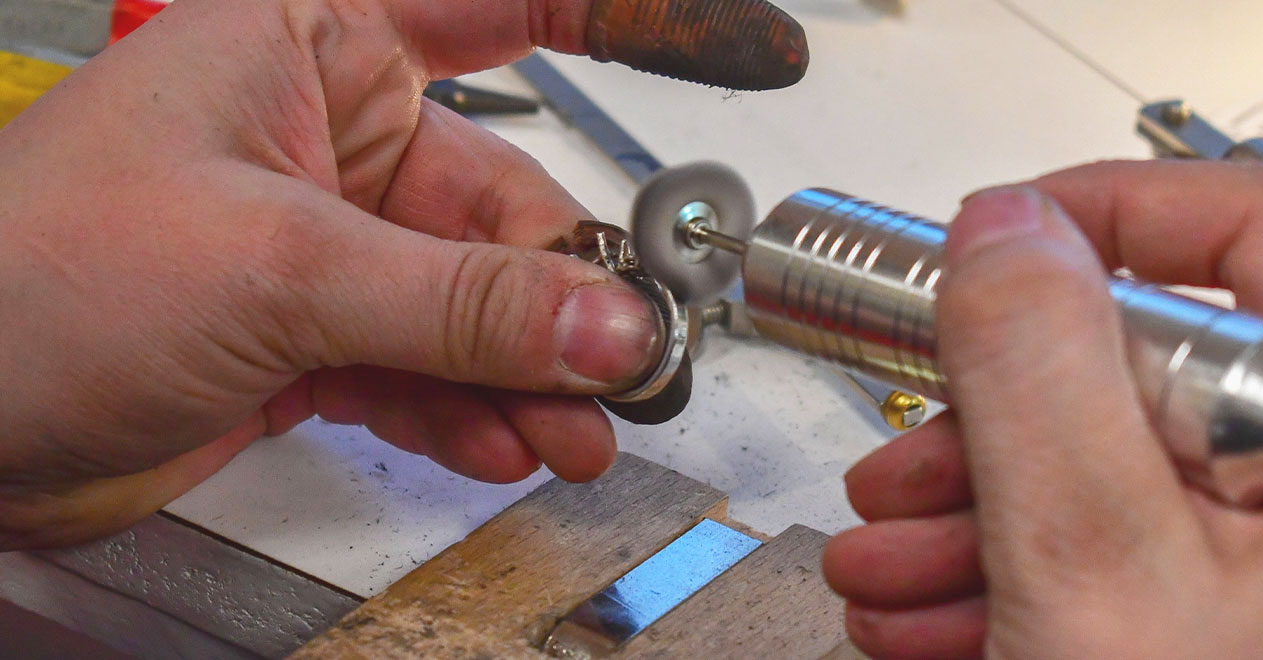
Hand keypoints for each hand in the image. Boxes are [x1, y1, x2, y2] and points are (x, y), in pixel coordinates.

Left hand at [0, 0, 668, 548]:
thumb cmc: (28, 276)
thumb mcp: (278, 267)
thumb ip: (460, 302)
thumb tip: (605, 321)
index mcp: (313, 43)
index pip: (505, 5)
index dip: (634, 20)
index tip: (743, 50)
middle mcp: (330, 135)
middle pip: (510, 200)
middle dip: (572, 290)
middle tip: (632, 355)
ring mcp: (328, 245)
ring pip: (479, 302)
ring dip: (533, 371)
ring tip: (577, 426)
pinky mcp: (315, 338)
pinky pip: (432, 367)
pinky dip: (472, 410)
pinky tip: (501, 442)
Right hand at [822, 160, 1262, 657]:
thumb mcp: (1098, 566)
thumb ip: (1039, 375)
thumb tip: (1001, 233)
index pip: (1247, 230)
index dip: (1100, 212)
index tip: (992, 240)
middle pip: (1150, 369)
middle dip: (991, 419)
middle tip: (905, 450)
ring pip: (1120, 474)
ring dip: (980, 512)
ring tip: (888, 562)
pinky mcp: (1252, 616)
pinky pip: (1129, 556)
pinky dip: (1024, 575)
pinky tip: (939, 612)